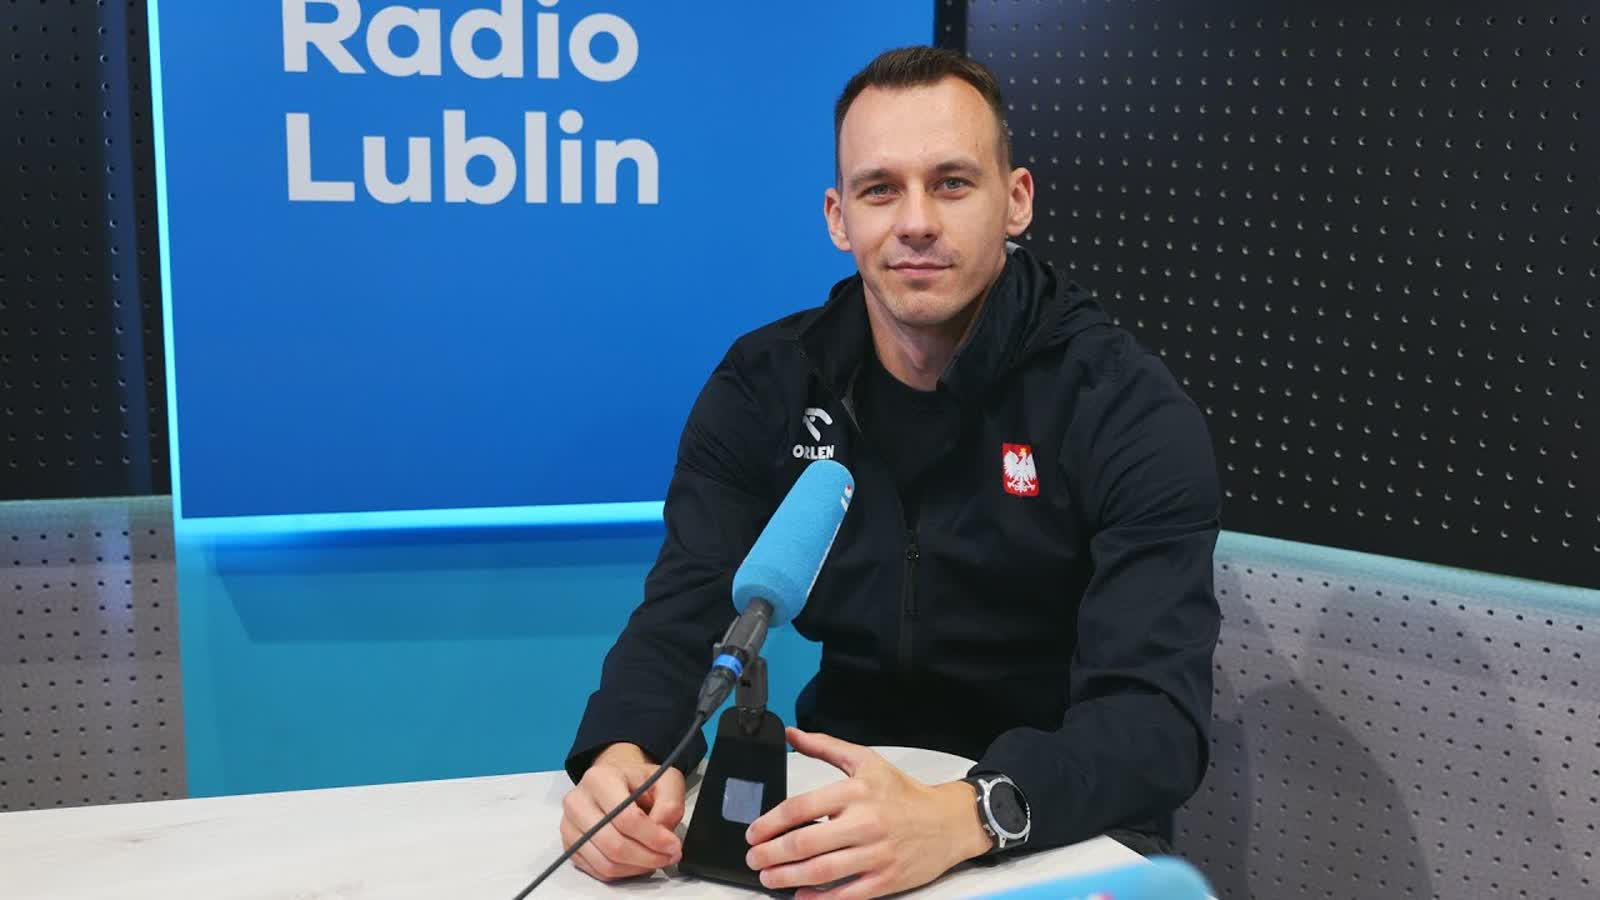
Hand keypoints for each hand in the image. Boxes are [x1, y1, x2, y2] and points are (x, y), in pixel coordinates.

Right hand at [559, 742, 685, 881]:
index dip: (653, 838)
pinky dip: (622, 872)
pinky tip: (637, 862)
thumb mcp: (665, 780)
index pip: (626, 818)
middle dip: (647, 857)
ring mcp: (569, 826)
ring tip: (655, 859)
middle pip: (614, 844)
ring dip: (636, 868)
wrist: (616, 784)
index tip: (673, 845)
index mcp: (600, 779)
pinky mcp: (571, 846)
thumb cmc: (638, 783)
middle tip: (668, 857)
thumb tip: (663, 835)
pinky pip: (598, 871)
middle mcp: (578, 802)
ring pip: (605, 863)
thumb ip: (670, 804)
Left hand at [744, 727, 992, 898]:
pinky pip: (847, 894)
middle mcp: (865, 822)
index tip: (754, 832)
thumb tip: (791, 735)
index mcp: (856, 791)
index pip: (801, 807)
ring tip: (769, 878)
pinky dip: (820, 899)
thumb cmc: (904, 793)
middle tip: (754, 858)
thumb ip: (825, 746)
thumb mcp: (866, 761)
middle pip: (805, 843)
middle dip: (771, 854)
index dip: (770, 823)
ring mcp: (876, 853)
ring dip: (787, 877)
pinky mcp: (887, 879)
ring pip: (821, 871)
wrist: (948, 821)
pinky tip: (801, 896)